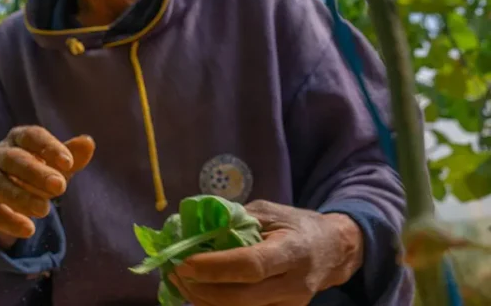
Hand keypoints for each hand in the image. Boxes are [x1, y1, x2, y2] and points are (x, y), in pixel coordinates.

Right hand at [0, 126, 94, 248]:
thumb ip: (72, 155)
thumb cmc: (40, 173)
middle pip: (13, 159)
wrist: (12, 198)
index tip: (69, 163)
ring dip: (21, 197)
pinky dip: (8, 220)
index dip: (49, 147)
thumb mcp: (58, 165)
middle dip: (36, 173)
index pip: (31, 136)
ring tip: (45, 210)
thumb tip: (88, 142)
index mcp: (18, 138)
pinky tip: (28, 229)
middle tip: (60, 187)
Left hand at [169, 200, 364, 305]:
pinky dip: (216, 305)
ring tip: (180, 282)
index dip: (215, 267)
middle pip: (242, 298)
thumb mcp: (268, 211)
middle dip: (202, 289)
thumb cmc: (296, 225)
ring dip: (204, 301)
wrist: (333, 250)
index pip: (251, 266)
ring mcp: (290, 305)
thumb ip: (234, 219)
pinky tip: (199, 292)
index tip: (185, 262)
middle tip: (175, 273)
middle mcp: (295, 284)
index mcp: (293, 251)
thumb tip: (192, 227)